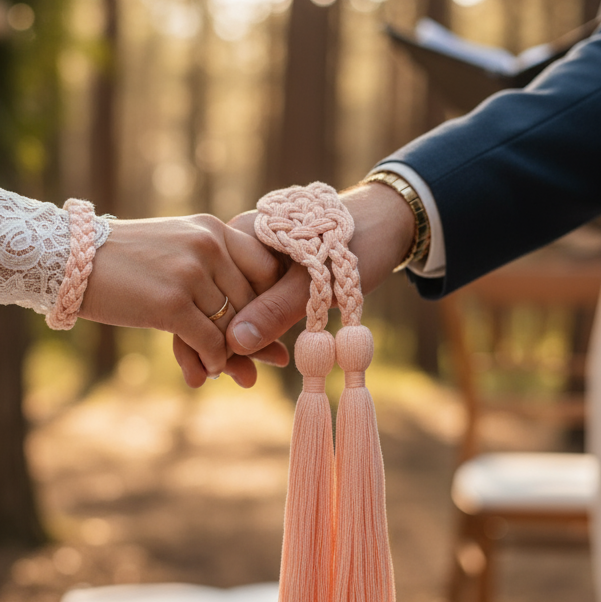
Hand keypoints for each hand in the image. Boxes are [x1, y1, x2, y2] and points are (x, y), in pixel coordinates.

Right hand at [79, 213, 283, 383]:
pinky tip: (209, 370)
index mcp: (212, 229)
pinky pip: (210, 341)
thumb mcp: (176, 248)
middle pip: (250, 301)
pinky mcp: (170, 304)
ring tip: (233, 369)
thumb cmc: (127, 263)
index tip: (263, 325)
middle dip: (254, 335)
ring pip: (232, 324)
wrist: (72, 262)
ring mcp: (190, 273)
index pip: (265, 268)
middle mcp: (207, 246)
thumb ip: (215, 271)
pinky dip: (214, 361)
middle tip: (261, 360)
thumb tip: (254, 314)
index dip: (268, 301)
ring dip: (233, 353)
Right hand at [174, 182, 415, 383]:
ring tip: (246, 377)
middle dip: (224, 343)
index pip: (212, 288)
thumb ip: (276, 309)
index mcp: (242, 233)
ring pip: (235, 306)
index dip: (214, 331)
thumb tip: (235, 343)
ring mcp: (253, 259)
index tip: (225, 369)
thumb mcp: (317, 279)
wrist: (388, 221)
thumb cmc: (356, 241)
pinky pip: (253, 304)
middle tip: (234, 380)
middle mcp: (239, 245)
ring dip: (240, 341)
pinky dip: (256, 330)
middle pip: (220, 299)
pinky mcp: (268, 274)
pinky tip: (258, 357)